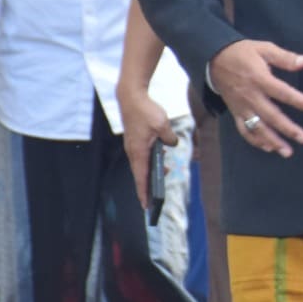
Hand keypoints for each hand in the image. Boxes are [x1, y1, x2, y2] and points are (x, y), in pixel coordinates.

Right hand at [120, 85, 181, 210]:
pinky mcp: (134, 139)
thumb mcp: (163, 124)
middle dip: (149, 186)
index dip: (144, 193)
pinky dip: (150, 159)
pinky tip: (161, 154)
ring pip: (142, 164)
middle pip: (141, 174)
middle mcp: (133, 151)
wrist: (131, 96)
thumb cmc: (145, 111)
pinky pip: (142, 154)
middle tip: (157, 196)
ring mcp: (132, 145)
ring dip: (152, 170)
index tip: (146, 206)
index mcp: (138, 151)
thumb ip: (169, 138)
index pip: (141, 178)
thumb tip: (172, 144)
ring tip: (166, 170)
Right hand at [212, 39, 302, 156]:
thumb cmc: (243, 53)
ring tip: (287, 151)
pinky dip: (255, 140)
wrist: (214, 59)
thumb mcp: (264, 48)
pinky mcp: (235, 112)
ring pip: (257, 127)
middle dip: (288, 128)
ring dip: (273, 140)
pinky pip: (244, 130)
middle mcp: (250, 95)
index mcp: (259, 78)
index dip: (298, 101)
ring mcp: (241, 106)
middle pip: (271, 115)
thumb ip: (285, 57)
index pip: (282, 92)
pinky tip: (269, 148)